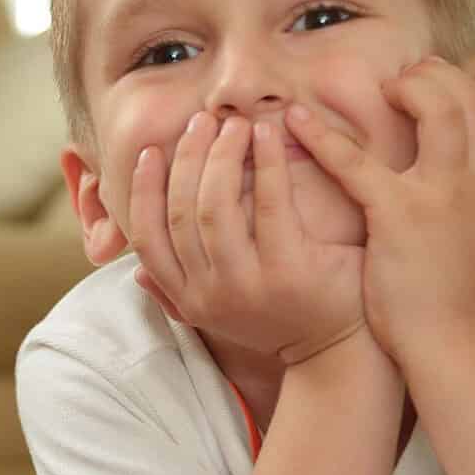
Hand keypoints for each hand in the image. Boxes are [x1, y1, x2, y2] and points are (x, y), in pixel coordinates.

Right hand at [127, 109, 366, 365]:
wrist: (338, 352)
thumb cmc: (280, 320)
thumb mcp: (220, 315)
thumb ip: (178, 294)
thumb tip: (136, 271)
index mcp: (189, 299)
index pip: (146, 238)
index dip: (142, 190)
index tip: (150, 151)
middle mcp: (210, 295)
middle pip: (181, 211)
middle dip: (187, 158)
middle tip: (202, 122)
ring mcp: (248, 285)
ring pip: (216, 206)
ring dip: (222, 155)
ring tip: (235, 125)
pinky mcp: (289, 272)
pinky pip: (270, 204)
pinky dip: (266, 163)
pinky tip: (268, 135)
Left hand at [286, 58, 474, 369]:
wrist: (455, 348)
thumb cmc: (457, 299)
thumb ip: (474, 194)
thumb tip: (460, 164)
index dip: (459, 84)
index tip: (429, 80)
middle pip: (467, 96)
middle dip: (432, 75)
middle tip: (399, 80)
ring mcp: (446, 195)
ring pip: (434, 108)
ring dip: (403, 88)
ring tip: (375, 91)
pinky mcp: (402, 215)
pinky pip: (357, 162)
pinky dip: (323, 136)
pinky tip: (296, 121)